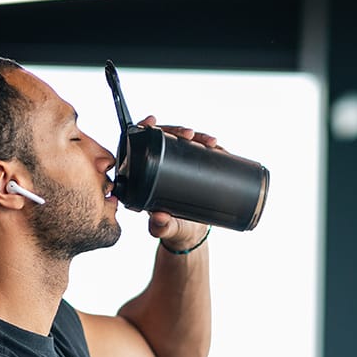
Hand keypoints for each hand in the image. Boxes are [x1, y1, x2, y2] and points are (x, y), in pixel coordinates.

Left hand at [139, 115, 221, 250]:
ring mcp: (178, 165)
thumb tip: (159, 217)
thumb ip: (160, 227)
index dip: (143, 129)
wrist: (191, 235)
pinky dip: (209, 147)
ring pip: (185, 143)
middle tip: (190, 134)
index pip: (140, 145)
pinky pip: (201, 152)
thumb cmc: (173, 230)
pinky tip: (216, 144)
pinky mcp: (195, 168)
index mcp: (144, 175)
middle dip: (178, 131)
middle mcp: (159, 166)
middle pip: (165, 138)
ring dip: (198, 137)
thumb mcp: (166, 229)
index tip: (151, 121)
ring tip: (211, 142)